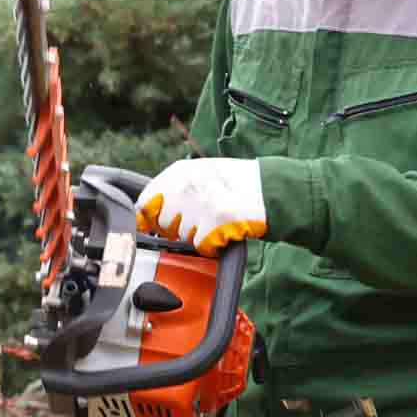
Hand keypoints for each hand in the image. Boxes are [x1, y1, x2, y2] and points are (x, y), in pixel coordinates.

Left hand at [137, 157, 266, 251]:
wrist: (271, 189)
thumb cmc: (236, 184)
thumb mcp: (199, 174)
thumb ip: (171, 191)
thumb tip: (145, 216)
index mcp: (178, 172)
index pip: (144, 202)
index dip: (150, 218)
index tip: (155, 225)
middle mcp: (185, 185)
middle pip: (163, 223)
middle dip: (178, 227)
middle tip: (202, 218)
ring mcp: (199, 203)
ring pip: (183, 236)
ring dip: (198, 234)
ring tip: (217, 219)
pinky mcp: (214, 221)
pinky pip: (201, 245)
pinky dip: (213, 244)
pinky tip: (225, 229)